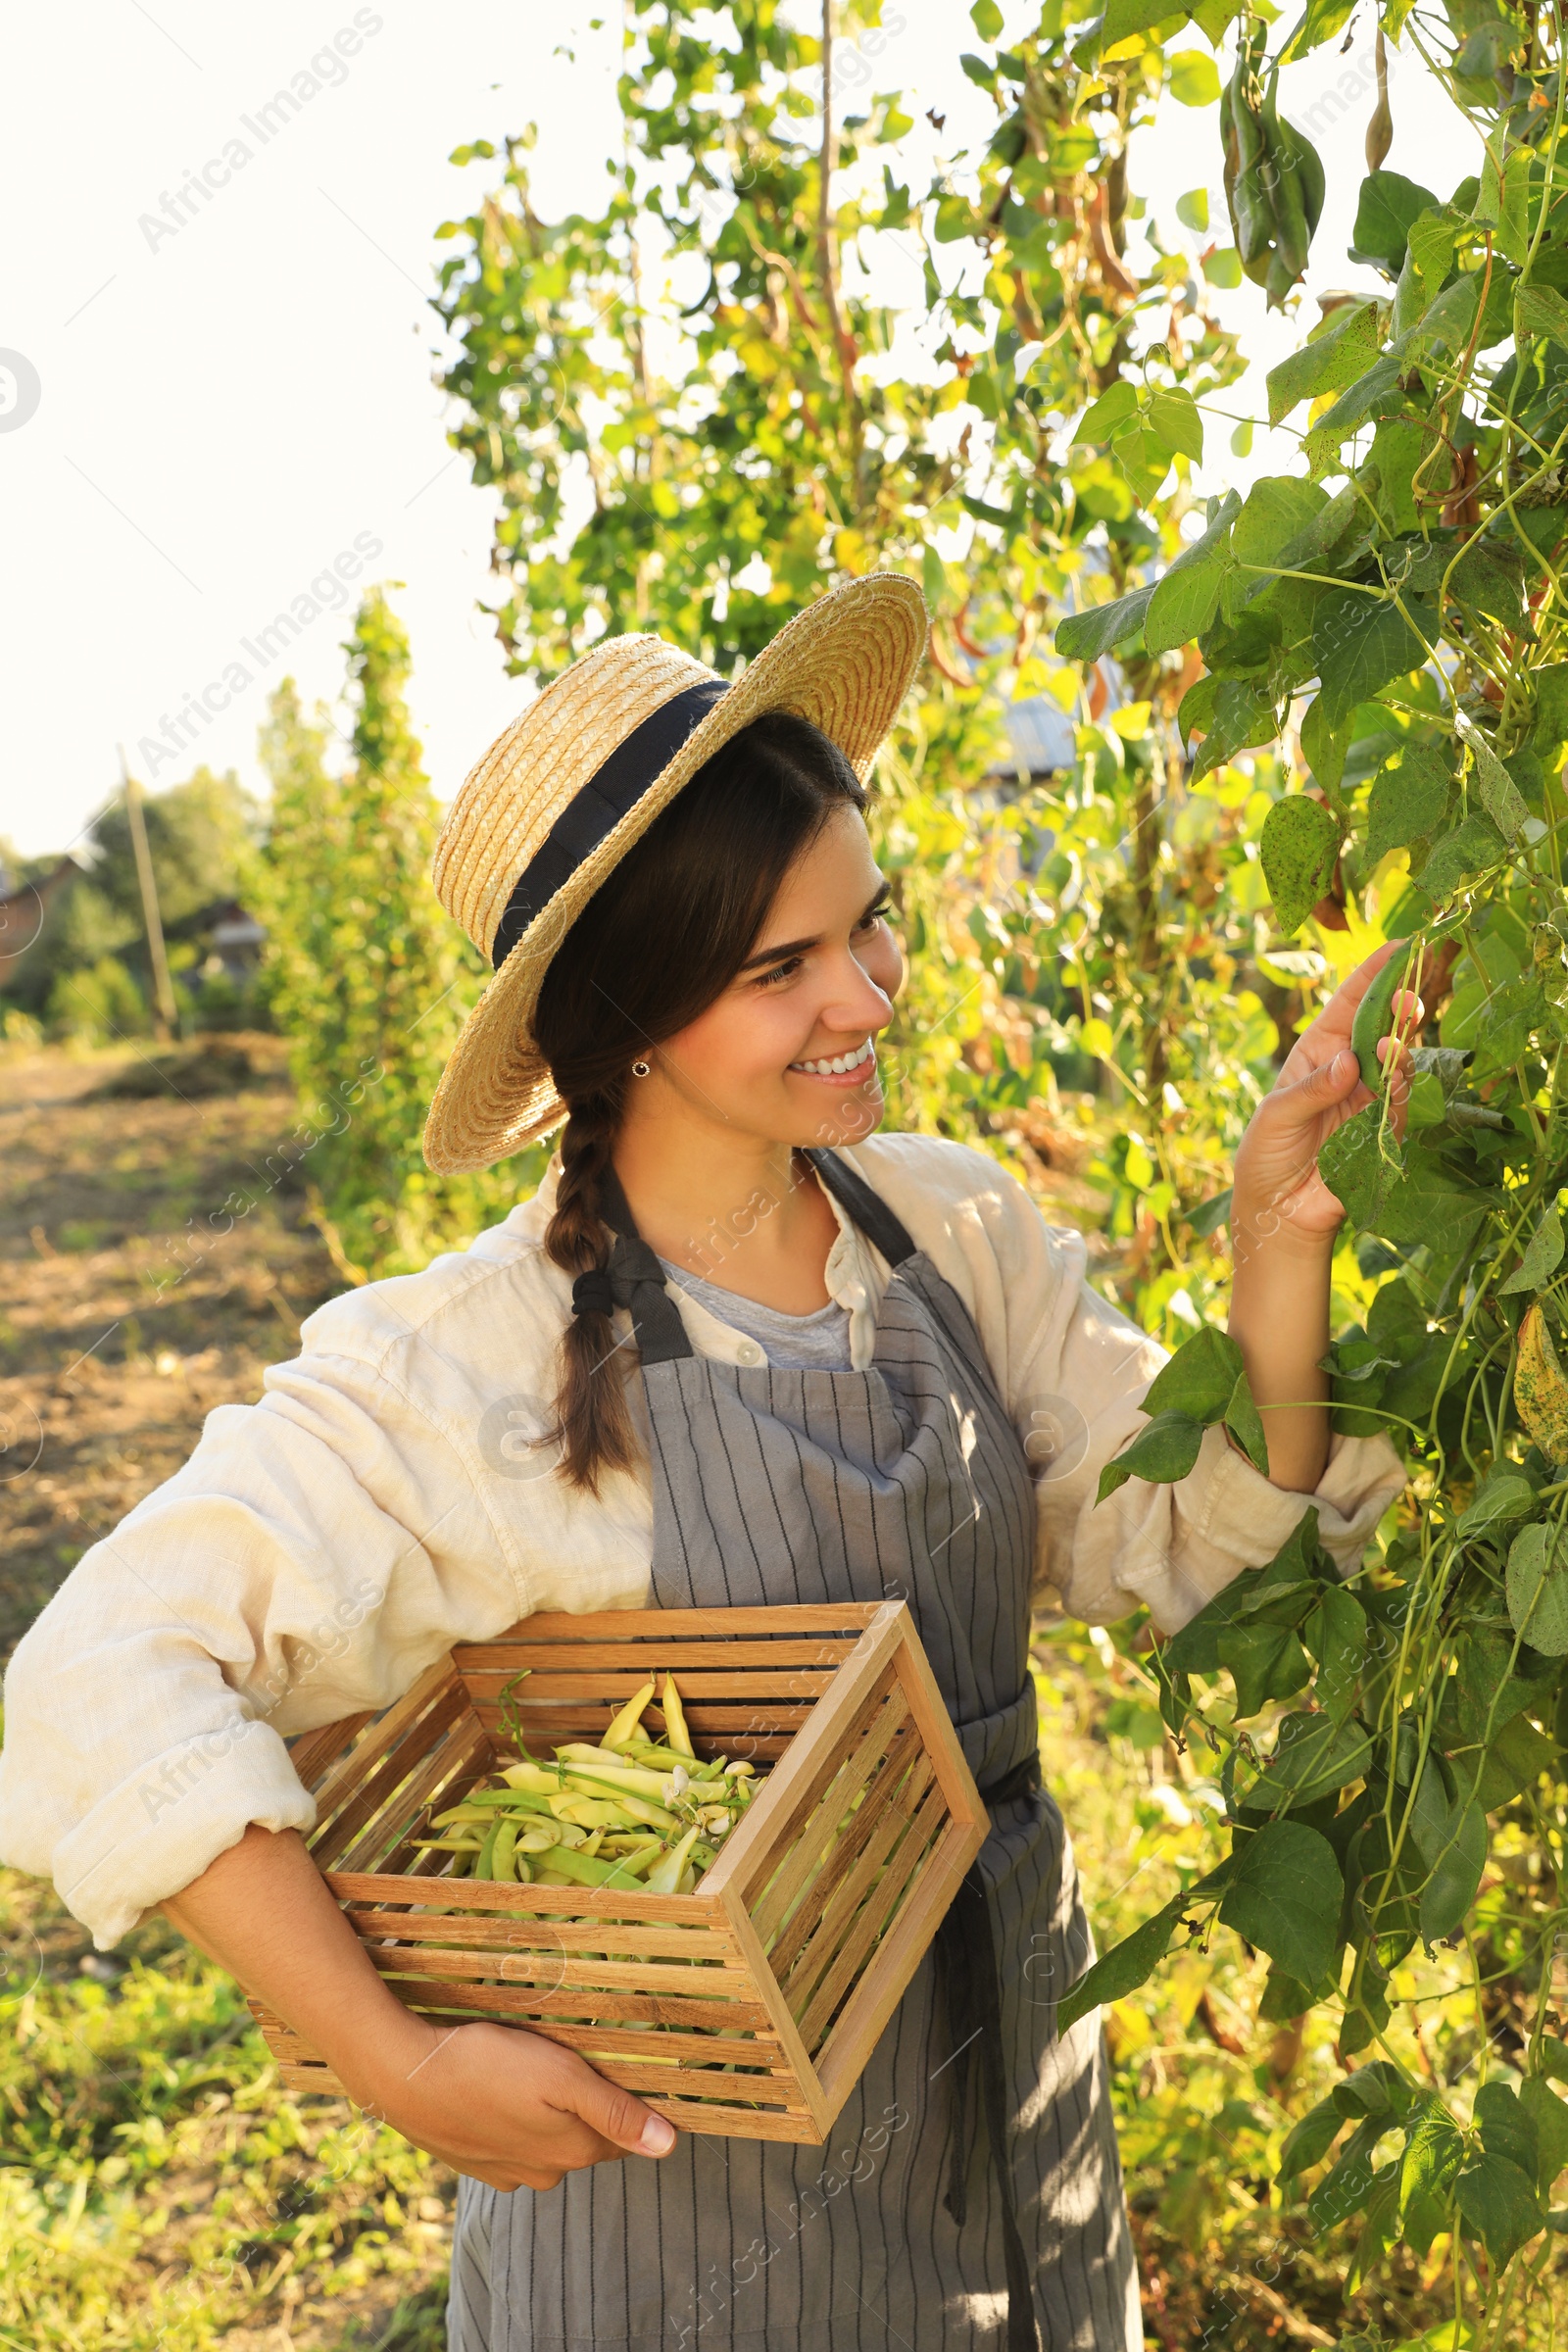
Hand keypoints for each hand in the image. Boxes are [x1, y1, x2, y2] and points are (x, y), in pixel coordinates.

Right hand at [358, 2010, 678, 2191]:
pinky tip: (496, 2089)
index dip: (627, 2103)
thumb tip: (669, 2145)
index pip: (623, 2137)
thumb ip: (614, 2111)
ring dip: (546, 2112)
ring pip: (546, 2140)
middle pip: (584, 2138)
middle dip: (585, 2106)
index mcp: (571, 2152)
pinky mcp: (472, 2161)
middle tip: (568, 2059)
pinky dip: (510, 2118)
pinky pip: (509, 2141)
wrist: (402, 2074)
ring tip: (529, 2069)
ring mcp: (504, 2171)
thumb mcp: (561, 2076)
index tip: (618, 2069)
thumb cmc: (485, 2065)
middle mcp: (542, 2172)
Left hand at [1232, 942, 1420, 1253]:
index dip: (1375, 974)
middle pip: (1383, 1027)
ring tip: (1390, 1046)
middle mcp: (1348, 1069)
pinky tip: (1388, 1085)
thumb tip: (1349, 1062)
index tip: (1402, 947)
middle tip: (1410, 999)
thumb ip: (1312, 1090)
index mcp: (1318, 1051)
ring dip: (1399, 1051)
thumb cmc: (1265, 1154)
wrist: (1277, 1211)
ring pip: (1399, 1064)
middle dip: (1400, 1009)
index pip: (1350, 1003)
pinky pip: (1401, 1105)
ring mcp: (1369, 1099)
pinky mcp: (1383, 1132)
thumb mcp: (1276, 1116)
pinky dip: (1399, 1093)